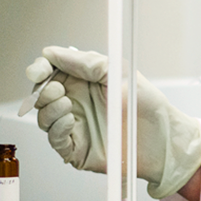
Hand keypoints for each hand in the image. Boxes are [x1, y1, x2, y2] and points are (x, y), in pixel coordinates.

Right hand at [25, 46, 200, 198]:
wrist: (163, 138)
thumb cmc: (148, 105)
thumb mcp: (119, 72)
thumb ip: (86, 62)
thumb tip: (53, 53)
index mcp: (85, 81)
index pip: (51, 70)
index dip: (40, 69)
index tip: (38, 71)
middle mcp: (77, 102)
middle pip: (42, 93)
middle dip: (42, 90)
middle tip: (57, 90)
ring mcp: (75, 125)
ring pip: (43, 116)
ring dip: (49, 108)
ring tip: (67, 105)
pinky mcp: (76, 147)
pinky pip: (54, 138)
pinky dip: (56, 128)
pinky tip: (69, 121)